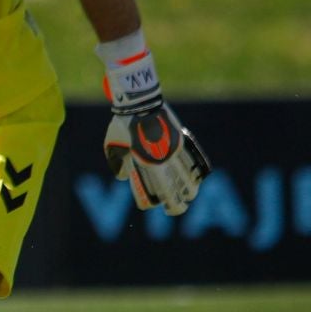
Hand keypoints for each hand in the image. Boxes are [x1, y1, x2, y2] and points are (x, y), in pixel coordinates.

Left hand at [103, 99, 209, 215]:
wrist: (140, 101)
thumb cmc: (122, 124)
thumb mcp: (112, 146)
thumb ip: (118, 164)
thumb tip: (123, 178)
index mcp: (147, 162)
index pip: (156, 190)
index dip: (156, 201)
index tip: (155, 207)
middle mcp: (164, 158)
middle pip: (175, 187)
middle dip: (176, 203)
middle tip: (176, 210)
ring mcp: (175, 149)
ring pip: (188, 174)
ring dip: (190, 188)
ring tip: (190, 196)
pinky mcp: (182, 139)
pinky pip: (193, 158)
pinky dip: (196, 170)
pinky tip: (198, 177)